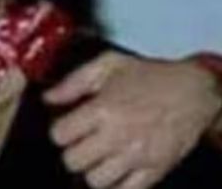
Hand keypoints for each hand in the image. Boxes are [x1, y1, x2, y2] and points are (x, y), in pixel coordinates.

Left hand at [45, 51, 221, 188]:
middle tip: (80, 143)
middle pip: (73, 161)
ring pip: (95, 180)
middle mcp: (117, 136)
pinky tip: (114, 170)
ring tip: (97, 156)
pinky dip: (115, 184)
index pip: (60, 135)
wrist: (194, 90)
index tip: (65, 127)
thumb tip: (48, 97)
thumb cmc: (151, 76)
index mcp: (102, 110)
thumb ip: (73, 82)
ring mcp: (136, 156)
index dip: (58, 131)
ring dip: (91, 169)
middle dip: (71, 151)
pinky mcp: (155, 170)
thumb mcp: (107, 65)